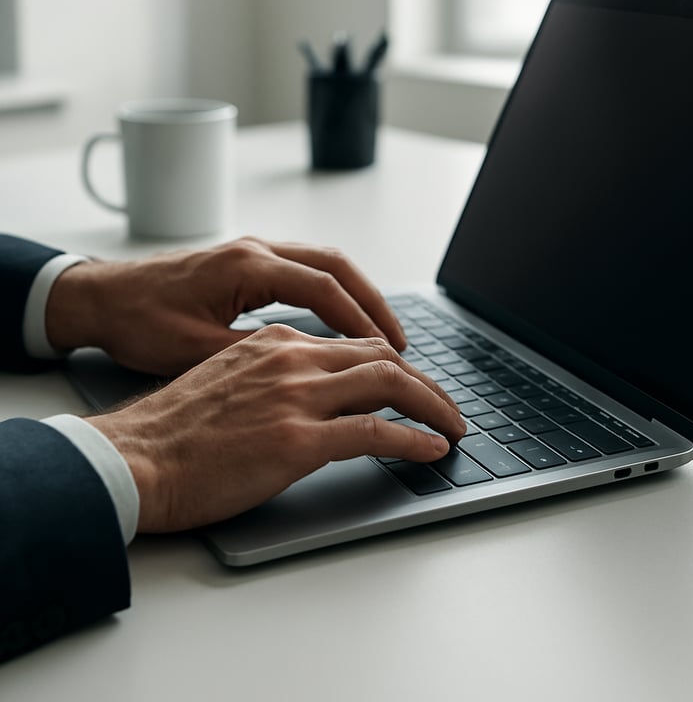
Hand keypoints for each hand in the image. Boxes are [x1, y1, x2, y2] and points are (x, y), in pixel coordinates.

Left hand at [46, 237, 406, 374]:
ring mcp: (253, 253)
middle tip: (403, 343)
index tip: (392, 352)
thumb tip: (305, 375)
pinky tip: (342, 323)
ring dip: (359, 297)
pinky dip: (334, 296)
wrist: (100, 296)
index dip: (363, 322)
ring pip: (325, 265)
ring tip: (383, 335)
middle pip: (337, 266)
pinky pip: (306, 273)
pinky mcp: (247, 265)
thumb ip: (254, 356)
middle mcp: (256, 250)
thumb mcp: (195, 350)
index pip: (325, 288)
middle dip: (375, 303)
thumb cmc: (138, 321)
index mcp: (247, 266)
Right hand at [88, 326, 465, 532]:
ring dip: (432, 405)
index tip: (412, 383)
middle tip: (446, 405)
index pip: (354, 344)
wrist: (132, 458)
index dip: (393, 363)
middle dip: (424, 382)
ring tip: (453, 425)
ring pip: (390, 385)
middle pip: (382, 358)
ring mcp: (297, 397)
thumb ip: (275, 376)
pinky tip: (432, 449)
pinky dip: (414, 439)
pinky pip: (377, 432)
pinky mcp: (298, 440)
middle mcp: (292, 358)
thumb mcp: (228, 378)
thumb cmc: (172, 428)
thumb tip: (311, 393)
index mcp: (276, 342)